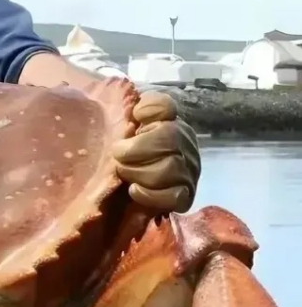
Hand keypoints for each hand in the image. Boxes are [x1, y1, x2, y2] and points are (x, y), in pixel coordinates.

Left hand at [112, 91, 200, 213]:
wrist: (123, 201)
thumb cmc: (122, 164)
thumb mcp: (120, 135)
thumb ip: (124, 116)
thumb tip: (135, 108)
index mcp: (167, 122)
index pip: (165, 105)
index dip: (151, 107)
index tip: (135, 115)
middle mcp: (183, 143)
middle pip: (169, 136)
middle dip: (135, 150)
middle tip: (117, 159)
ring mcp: (187, 170)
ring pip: (169, 167)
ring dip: (139, 173)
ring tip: (124, 175)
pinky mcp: (185, 196)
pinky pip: (173, 196)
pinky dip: (149, 194)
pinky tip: (135, 190)